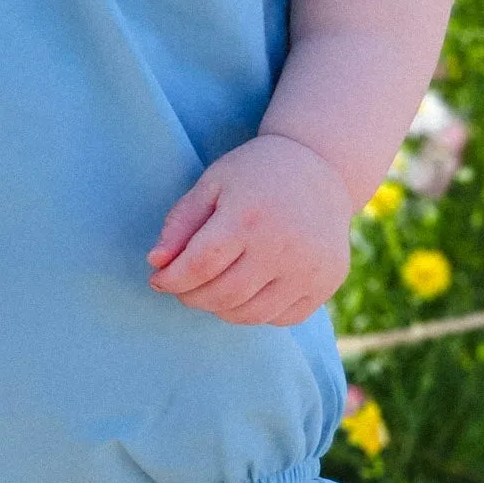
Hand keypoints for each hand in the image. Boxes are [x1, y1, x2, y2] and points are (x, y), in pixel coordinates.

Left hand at [146, 133, 353, 325]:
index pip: (198, 266)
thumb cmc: (257, 172)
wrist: (322, 165)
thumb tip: (156, 263)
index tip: (159, 279)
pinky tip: (248, 289)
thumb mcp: (212, 183)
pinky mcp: (328, 282)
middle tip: (182, 286)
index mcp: (248, 216)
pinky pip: (281, 317)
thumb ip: (181, 223)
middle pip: (222, 295)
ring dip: (220, 308)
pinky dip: (256, 312)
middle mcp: (283, 246)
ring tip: (211, 288)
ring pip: (250, 314)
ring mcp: (309, 269)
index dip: (172, 279)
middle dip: (192, 296)